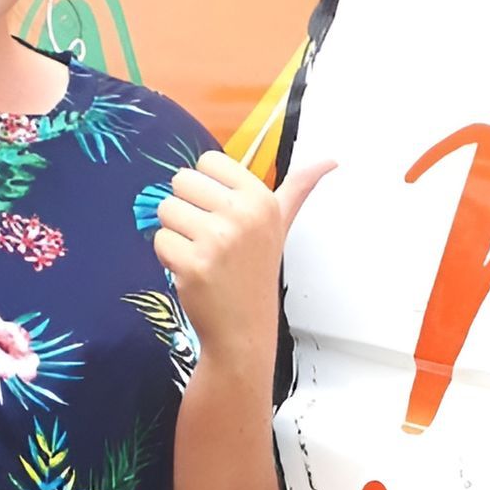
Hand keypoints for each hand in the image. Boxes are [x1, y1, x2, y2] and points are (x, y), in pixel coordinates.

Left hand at [152, 149, 334, 360]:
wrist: (244, 329)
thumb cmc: (256, 273)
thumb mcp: (281, 225)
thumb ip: (298, 188)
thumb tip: (328, 161)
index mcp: (261, 199)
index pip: (208, 161)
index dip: (207, 188)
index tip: (222, 213)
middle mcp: (243, 215)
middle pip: (181, 180)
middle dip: (187, 208)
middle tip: (208, 237)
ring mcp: (218, 240)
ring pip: (166, 209)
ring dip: (176, 233)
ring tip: (202, 254)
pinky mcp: (193, 263)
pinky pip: (160, 239)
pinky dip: (169, 257)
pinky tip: (193, 272)